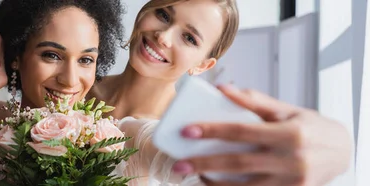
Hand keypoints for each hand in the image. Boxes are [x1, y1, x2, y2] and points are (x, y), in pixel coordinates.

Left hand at [171, 84, 352, 185]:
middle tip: (179, 164)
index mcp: (289, 134)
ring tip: (193, 177)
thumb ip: (254, 101)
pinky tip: (215, 185)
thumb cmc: (311, 127)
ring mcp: (291, 181)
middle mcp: (291, 160)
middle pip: (238, 163)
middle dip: (205, 164)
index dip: (212, 131)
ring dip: (214, 184)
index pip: (242, 132)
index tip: (187, 131)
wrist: (344, 152)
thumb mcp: (287, 110)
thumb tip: (222, 89)